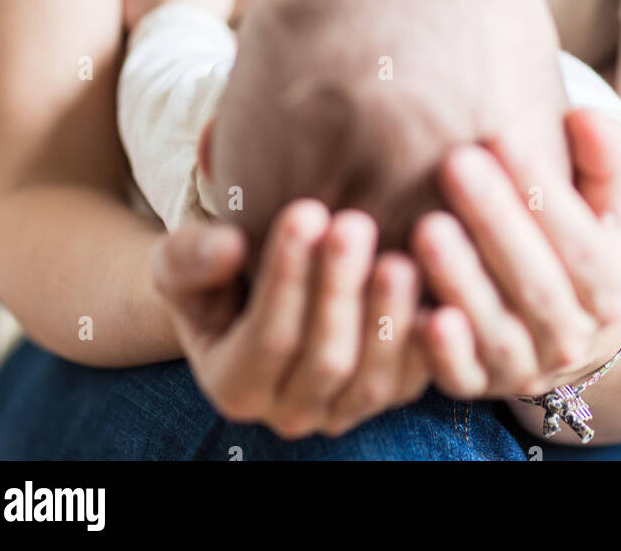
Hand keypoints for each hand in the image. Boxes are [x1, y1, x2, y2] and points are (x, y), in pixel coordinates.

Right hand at [151, 201, 431, 438]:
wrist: (256, 290)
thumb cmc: (218, 272)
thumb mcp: (180, 261)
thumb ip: (189, 257)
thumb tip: (227, 246)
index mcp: (236, 386)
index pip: (267, 339)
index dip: (287, 278)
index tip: (305, 211)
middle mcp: (292, 410)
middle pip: (326, 360)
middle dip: (340, 289)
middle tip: (354, 223)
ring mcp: (347, 407)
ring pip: (376, 380)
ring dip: (389, 316)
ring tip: (400, 255)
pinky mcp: (393, 390)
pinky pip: (420, 376)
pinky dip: (432, 338)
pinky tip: (440, 285)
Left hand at [408, 107, 620, 398]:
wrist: (555, 332)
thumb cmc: (566, 246)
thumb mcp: (598, 209)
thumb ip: (600, 163)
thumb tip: (585, 116)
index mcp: (608, 291)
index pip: (583, 246)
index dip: (545, 193)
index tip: (503, 136)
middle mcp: (571, 338)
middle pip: (537, 285)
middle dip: (495, 221)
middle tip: (455, 163)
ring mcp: (522, 369)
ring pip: (497, 332)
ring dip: (461, 280)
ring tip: (427, 226)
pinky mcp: (474, 388)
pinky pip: (459, 377)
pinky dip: (443, 353)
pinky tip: (420, 313)